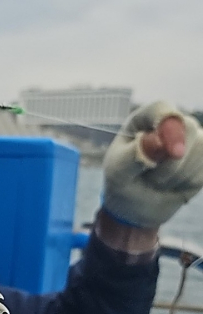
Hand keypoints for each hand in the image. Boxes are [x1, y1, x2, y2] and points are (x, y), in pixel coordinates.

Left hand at [102, 101, 202, 229]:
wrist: (134, 204)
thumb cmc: (122, 182)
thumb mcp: (119, 172)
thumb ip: (134, 155)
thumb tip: (156, 141)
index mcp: (143, 120)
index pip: (161, 109)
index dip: (168, 126)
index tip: (171, 151)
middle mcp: (169, 123)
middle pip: (188, 127)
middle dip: (172, 161)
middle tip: (152, 180)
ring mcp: (189, 138)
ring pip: (199, 150)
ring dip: (177, 176)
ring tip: (157, 183)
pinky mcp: (202, 156)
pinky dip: (188, 183)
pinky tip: (172, 186)